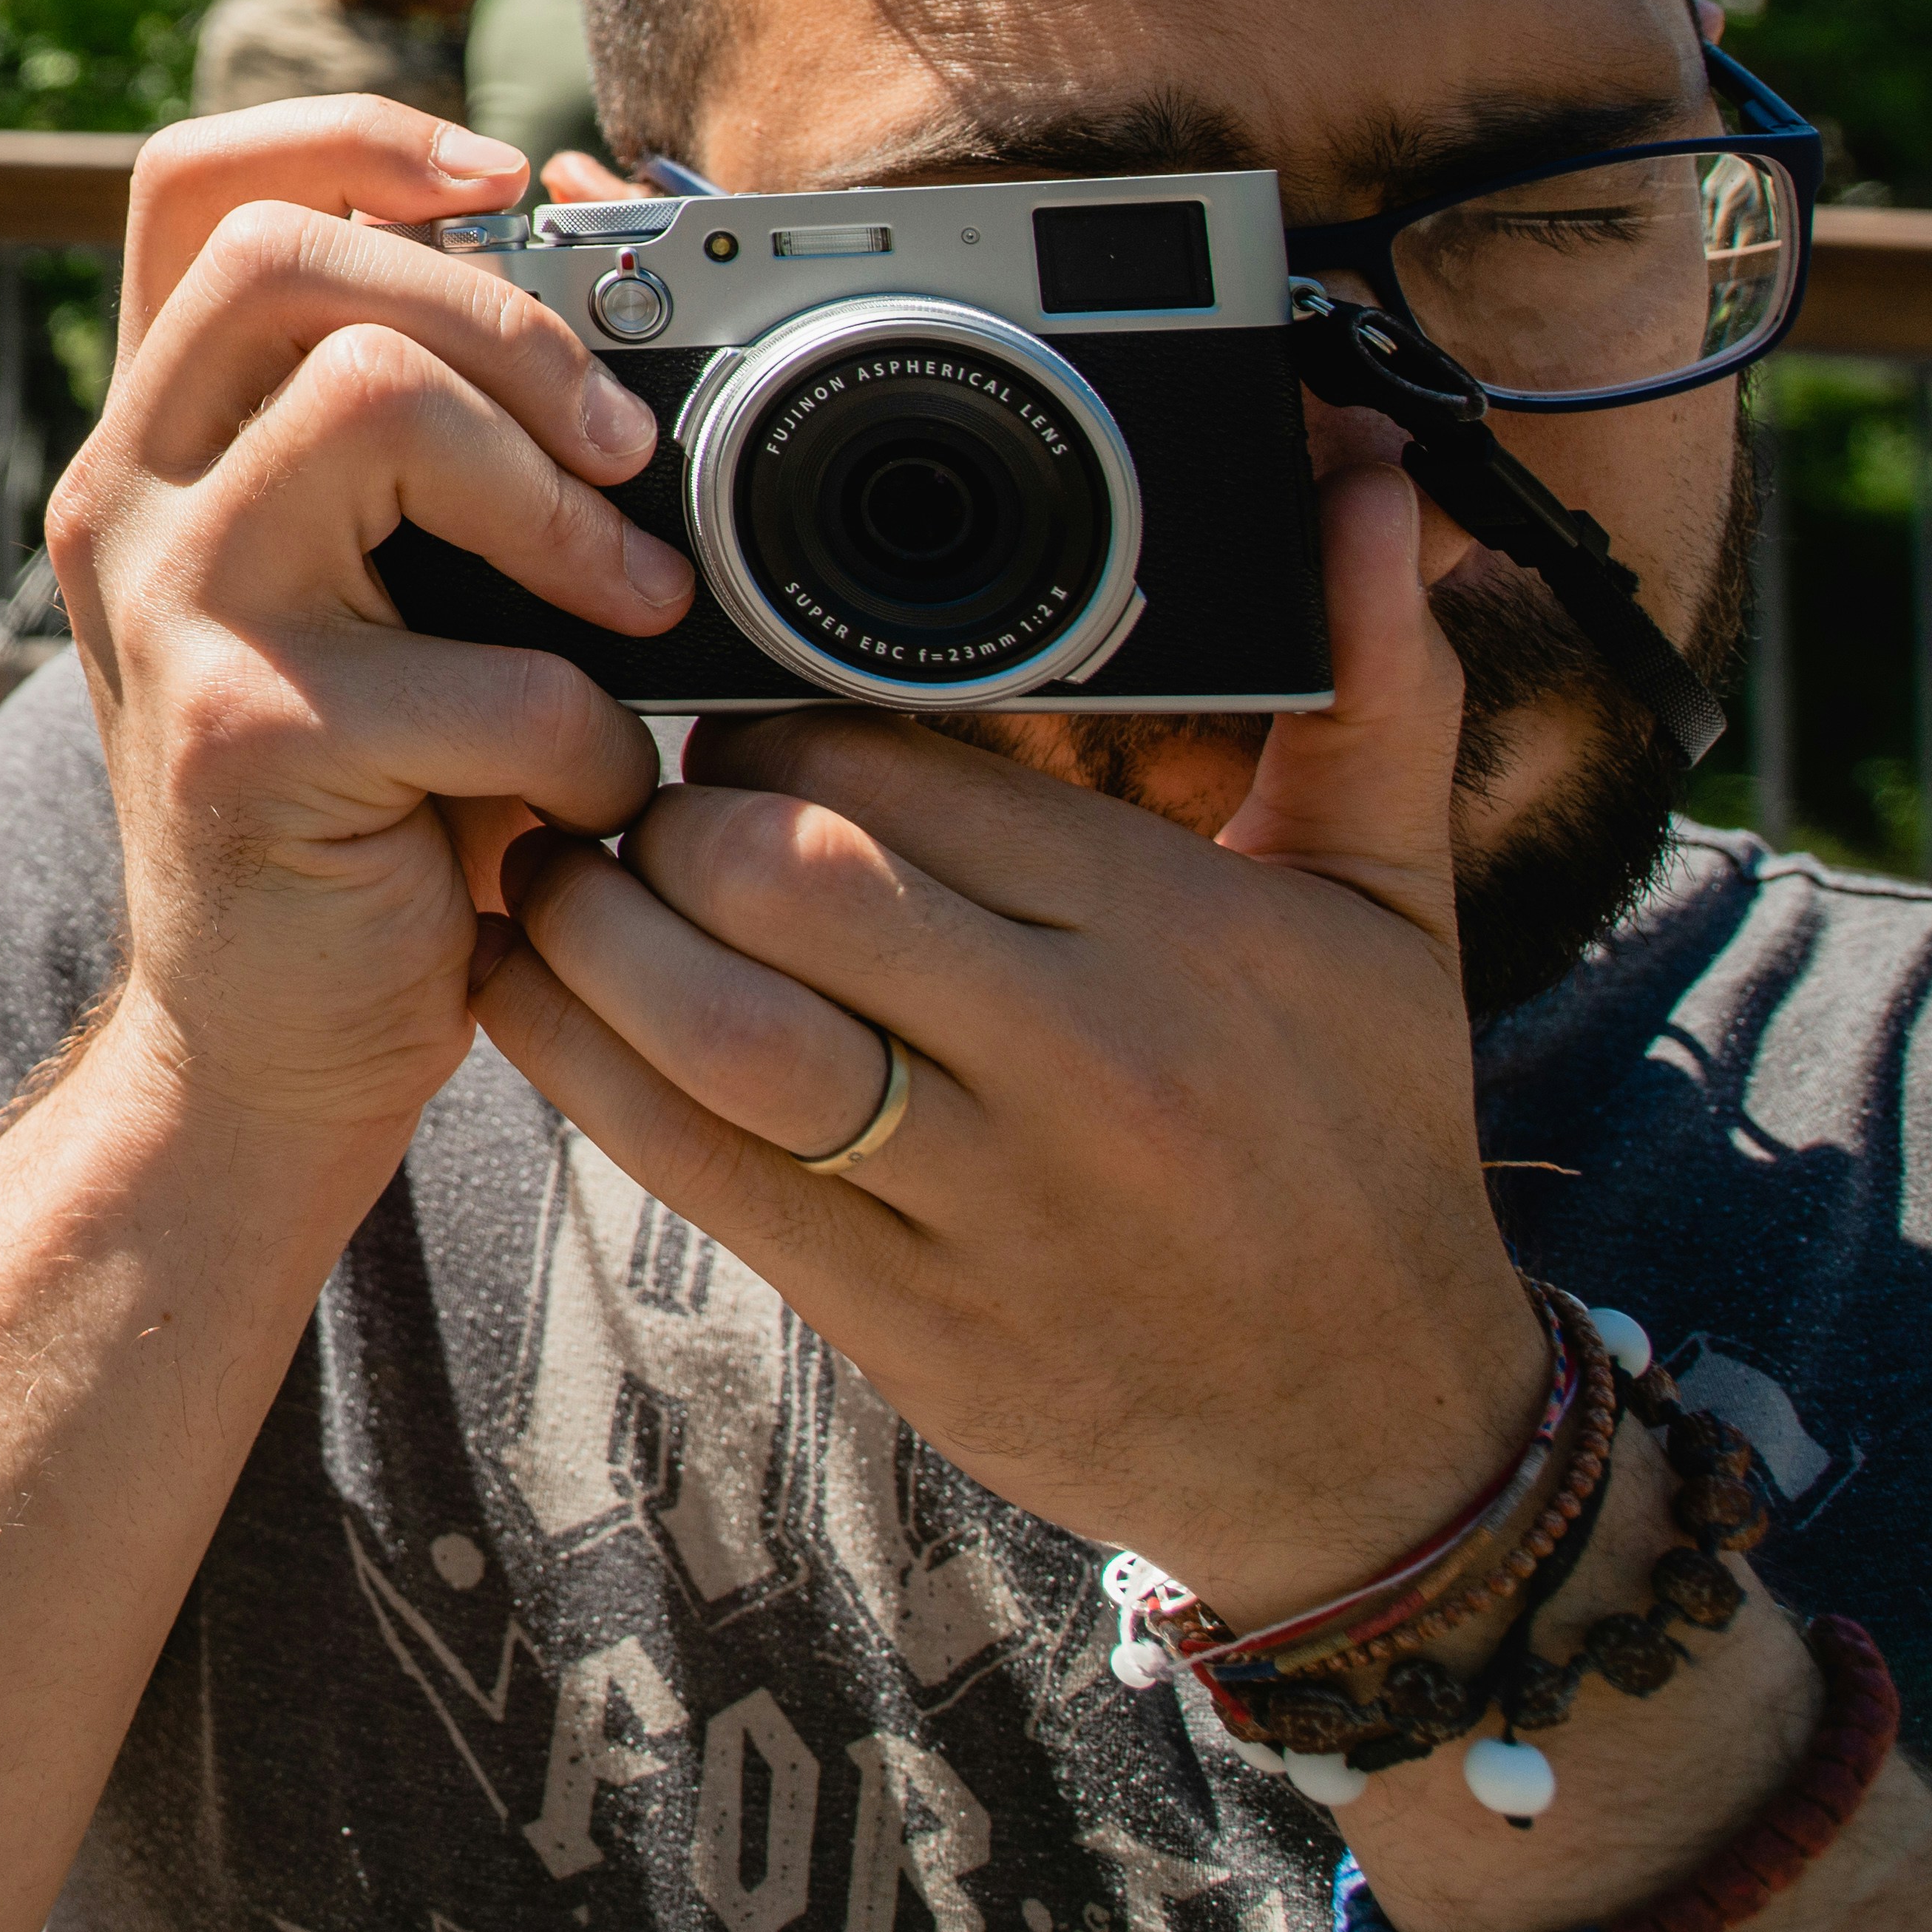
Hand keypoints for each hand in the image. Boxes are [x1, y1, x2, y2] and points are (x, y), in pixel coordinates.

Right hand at [38, 98, 688, 1135]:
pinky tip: (586, 798)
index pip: (195, 184)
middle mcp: (123, 502)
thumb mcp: (389, 591)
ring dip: (554, 499)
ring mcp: (168, 617)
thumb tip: (611, 242)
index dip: (357, 137)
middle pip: (292, 259)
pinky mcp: (245, 746)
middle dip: (499, 314)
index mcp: (158, 441)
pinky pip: (481, 670)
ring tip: (630, 604)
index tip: (509, 181)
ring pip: (367, 399)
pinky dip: (587, 736)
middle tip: (612, 442)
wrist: (266, 1051)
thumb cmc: (366, 805)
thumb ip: (444, 443)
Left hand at [473, 451, 1547, 1619]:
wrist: (1380, 1440)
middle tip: (630, 799)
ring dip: (596, 936)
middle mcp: (1073, 1056)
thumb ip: (1372, 691)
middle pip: (788, 880)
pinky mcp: (907, 1318)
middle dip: (671, 817)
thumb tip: (1373, 490)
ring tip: (554, 880)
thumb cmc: (1371, 1145)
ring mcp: (980, 1198)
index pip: (905, 773)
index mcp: (1168, 930)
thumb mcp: (1395, 912)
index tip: (739, 732)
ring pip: (723, 1029)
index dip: (776, 728)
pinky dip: (589, 1074)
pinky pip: (705, 1175)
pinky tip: (535, 1003)